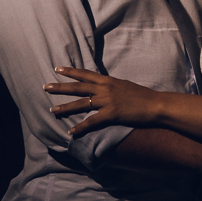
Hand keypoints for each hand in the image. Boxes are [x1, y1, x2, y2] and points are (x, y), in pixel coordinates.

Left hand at [45, 67, 161, 135]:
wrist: (155, 104)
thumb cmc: (142, 96)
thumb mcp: (124, 85)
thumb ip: (111, 86)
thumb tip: (102, 87)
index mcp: (108, 80)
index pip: (85, 74)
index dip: (71, 71)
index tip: (57, 69)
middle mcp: (105, 88)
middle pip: (78, 87)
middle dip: (61, 87)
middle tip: (45, 87)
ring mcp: (108, 101)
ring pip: (81, 104)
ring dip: (65, 107)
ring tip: (52, 110)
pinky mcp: (112, 114)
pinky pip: (92, 121)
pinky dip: (81, 127)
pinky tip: (71, 131)